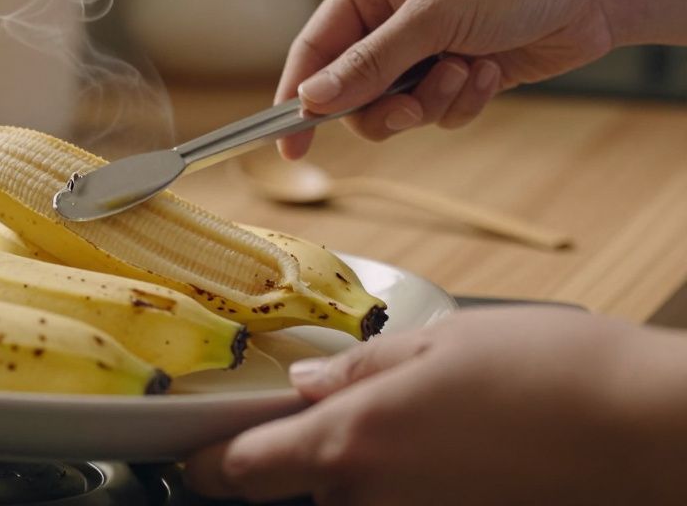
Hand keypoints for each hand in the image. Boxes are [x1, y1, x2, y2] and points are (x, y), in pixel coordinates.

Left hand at [184, 308, 686, 505]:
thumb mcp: (441, 344)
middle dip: (284, 463)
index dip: (206, 461)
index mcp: (355, 444)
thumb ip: (359, 369)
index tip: (192, 449)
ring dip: (348, 473)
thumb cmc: (557, 375)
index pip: (240, 470)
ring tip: (395, 427)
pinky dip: (394, 485)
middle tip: (302, 422)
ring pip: (349, 503)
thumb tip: (307, 383)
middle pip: (294, 492)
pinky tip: (435, 450)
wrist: (655, 432)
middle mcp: (374, 501)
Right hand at [275, 0, 686, 158]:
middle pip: (352, 90)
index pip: (315, 47)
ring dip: (430, 102)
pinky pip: (435, 111)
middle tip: (408, 110)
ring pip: (394, 108)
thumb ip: (368, 64)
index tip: (288, 144)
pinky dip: (461, 101)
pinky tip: (490, 72)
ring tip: (465, 73)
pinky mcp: (457, 73)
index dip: (298, 95)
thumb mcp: (432, 18)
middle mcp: (391, 17)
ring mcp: (425, 47)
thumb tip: (313, 100)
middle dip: (384, 105)